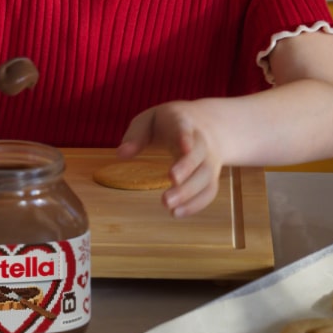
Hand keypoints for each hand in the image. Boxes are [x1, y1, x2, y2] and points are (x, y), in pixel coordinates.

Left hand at [119, 100, 226, 216]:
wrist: (209, 124)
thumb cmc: (171, 123)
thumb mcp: (150, 120)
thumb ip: (136, 135)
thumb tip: (121, 154)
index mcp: (183, 122)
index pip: (185, 128)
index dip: (186, 137)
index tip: (184, 147)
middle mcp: (201, 141)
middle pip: (199, 156)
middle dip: (186, 171)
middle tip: (167, 190)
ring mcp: (209, 159)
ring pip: (206, 176)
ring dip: (189, 194)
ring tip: (169, 207)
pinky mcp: (211, 175)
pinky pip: (209, 190)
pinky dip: (196, 204)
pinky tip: (177, 213)